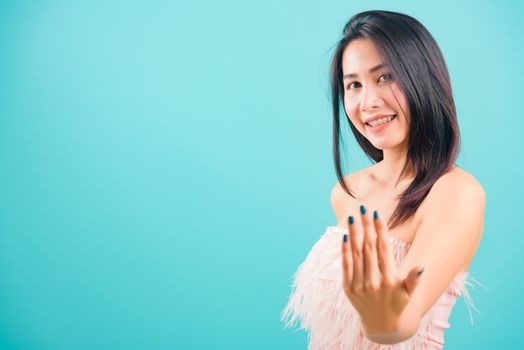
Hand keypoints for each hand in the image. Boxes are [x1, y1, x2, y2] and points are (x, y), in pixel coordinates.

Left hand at [341, 204, 423, 336]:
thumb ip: (413, 279)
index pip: (384, 249)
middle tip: (363, 209)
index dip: (379, 230)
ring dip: (354, 234)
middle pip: (369, 248)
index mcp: (391, 280)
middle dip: (366, 227)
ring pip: (356, 254)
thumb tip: (422, 267)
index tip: (376, 214)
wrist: (382, 326)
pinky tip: (345, 236)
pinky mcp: (348, 289)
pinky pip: (346, 266)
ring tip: (353, 217)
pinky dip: (345, 251)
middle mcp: (374, 282)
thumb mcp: (409, 293)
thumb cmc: (399, 303)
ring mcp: (360, 285)